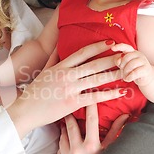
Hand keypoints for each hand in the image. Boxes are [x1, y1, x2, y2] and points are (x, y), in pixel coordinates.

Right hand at [8, 40, 123, 138]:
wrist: (25, 110)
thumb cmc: (34, 92)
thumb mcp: (43, 72)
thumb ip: (52, 58)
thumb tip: (58, 46)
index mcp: (60, 66)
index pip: (82, 53)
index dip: (98, 46)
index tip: (110, 43)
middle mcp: (66, 75)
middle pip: (94, 64)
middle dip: (111, 59)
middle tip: (126, 54)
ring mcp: (70, 89)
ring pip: (97, 79)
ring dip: (114, 75)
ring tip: (127, 71)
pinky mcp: (72, 103)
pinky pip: (95, 97)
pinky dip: (109, 94)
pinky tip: (121, 92)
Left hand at [56, 106, 129, 153]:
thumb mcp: (110, 152)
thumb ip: (116, 132)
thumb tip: (126, 115)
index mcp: (93, 147)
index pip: (91, 120)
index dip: (90, 106)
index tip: (88, 94)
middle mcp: (78, 151)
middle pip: (71, 125)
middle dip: (70, 115)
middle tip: (69, 106)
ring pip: (63, 136)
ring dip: (65, 128)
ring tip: (66, 121)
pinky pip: (59, 148)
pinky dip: (62, 142)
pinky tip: (64, 139)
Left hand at [113, 43, 152, 85]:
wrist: (146, 78)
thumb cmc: (133, 70)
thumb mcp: (124, 65)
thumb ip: (119, 61)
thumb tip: (118, 60)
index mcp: (132, 52)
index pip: (126, 47)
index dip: (119, 47)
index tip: (112, 48)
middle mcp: (138, 54)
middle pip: (126, 58)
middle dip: (122, 66)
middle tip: (123, 72)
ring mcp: (143, 61)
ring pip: (131, 65)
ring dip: (126, 72)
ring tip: (126, 77)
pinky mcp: (146, 69)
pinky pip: (135, 72)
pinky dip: (130, 77)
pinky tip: (128, 79)